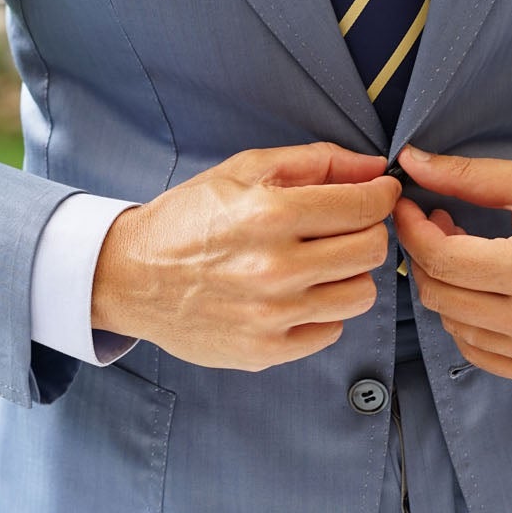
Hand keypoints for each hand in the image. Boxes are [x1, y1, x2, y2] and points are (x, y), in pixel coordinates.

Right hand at [91, 143, 400, 370]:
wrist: (130, 276)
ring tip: (321, 263)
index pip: (363, 206)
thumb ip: (314, 163)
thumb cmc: (188, 219)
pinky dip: (323, 311)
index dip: (380, 195)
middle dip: (367, 231)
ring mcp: (272, 315)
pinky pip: (331, 330)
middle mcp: (274, 268)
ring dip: (349, 274)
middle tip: (345, 228)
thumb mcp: (242, 171)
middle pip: (371, 250)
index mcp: (269, 214)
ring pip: (361, 294)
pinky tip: (297, 294)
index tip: (379, 194)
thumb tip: (373, 167)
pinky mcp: (266, 349)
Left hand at [392, 148, 511, 384]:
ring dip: (446, 287)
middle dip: (425, 255)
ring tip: (465, 254)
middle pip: (439, 295)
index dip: (412, 229)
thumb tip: (411, 162)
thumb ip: (470, 176)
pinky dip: (467, 321)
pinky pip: (478, 352)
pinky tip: (481, 290)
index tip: (409, 206)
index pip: (441, 259)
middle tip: (439, 223)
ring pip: (453, 326)